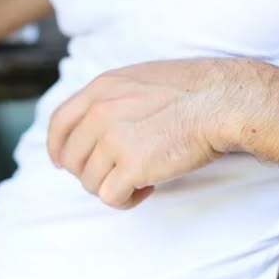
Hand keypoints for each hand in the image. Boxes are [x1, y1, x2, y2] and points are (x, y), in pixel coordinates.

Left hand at [45, 57, 253, 209]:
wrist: (221, 102)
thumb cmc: (193, 91)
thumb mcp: (140, 80)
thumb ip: (113, 98)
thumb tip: (98, 124)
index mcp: (101, 88)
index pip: (59, 123)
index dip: (57, 148)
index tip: (62, 163)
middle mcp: (100, 112)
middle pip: (72, 159)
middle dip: (91, 172)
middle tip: (119, 172)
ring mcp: (114, 139)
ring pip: (90, 182)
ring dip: (113, 185)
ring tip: (142, 177)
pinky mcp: (132, 166)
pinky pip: (110, 197)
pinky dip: (127, 199)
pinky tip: (148, 188)